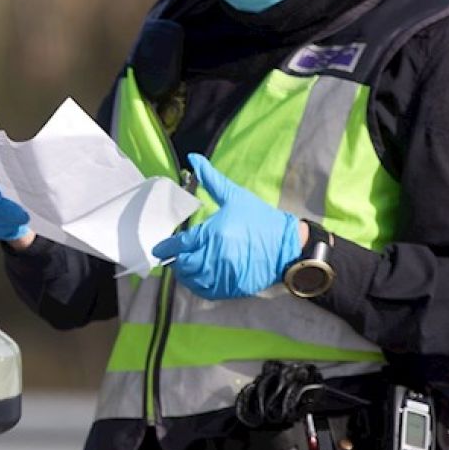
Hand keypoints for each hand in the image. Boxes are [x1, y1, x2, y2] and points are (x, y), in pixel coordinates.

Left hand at [150, 153, 299, 299]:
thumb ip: (211, 180)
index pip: (181, 244)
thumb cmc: (261, 218)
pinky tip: (198, 279)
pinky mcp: (234, 286)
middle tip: (172, 258)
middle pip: (184, 264)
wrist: (289, 245)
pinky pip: (208, 291)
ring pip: (194, 279)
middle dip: (175, 261)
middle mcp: (217, 255)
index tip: (159, 249)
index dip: (167, 248)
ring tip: (184, 268)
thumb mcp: (235, 196)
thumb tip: (194, 158)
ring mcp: (226, 273)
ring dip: (185, 275)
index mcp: (215, 233)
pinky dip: (199, 286)